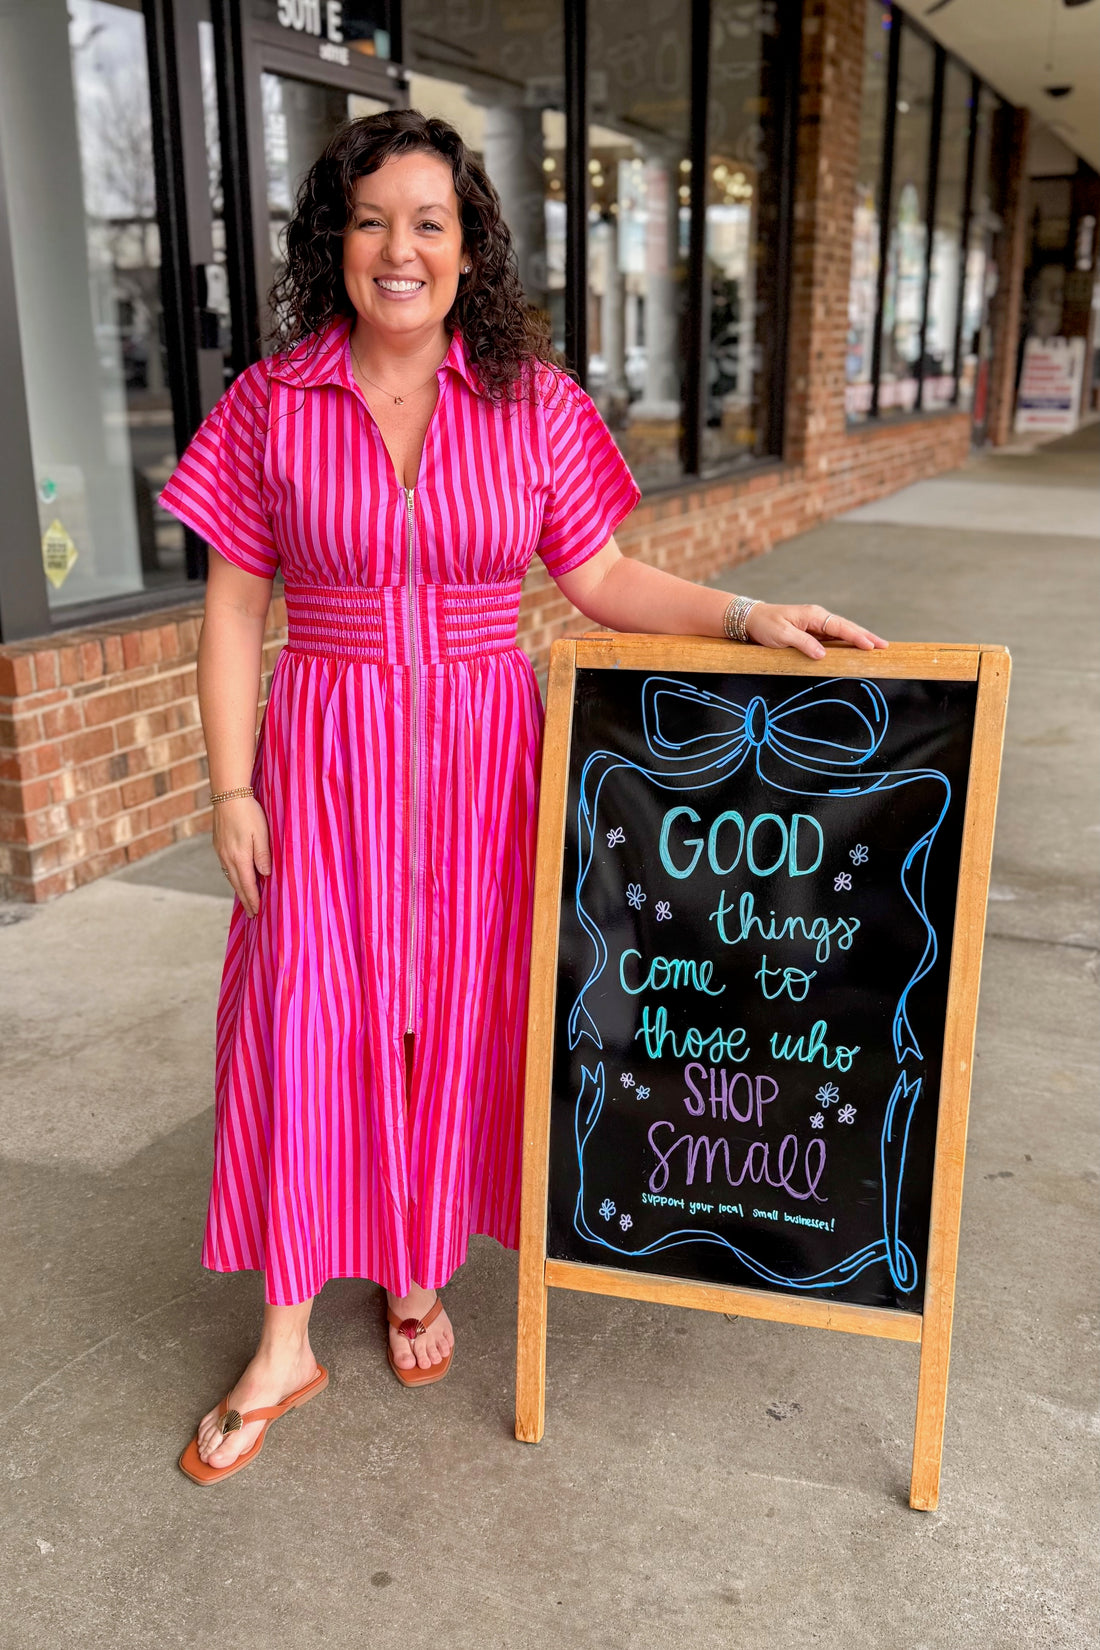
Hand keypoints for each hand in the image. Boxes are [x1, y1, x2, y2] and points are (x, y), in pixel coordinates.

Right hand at [212, 796, 270, 917]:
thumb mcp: (261, 833)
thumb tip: (266, 875)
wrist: (228, 795)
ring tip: (246, 899)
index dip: (253, 900)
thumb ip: (263, 855)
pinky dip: (233, 877)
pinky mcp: (218, 845)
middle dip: (245, 900)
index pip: (248, 885)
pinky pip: (226, 867)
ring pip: (230, 876)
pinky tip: (237, 877)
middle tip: (251, 914)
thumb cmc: (248, 812)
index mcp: (240, 857)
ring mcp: (221, 851)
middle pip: (237, 885)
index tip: (257, 913)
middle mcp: (227, 858)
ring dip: (239, 889)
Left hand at [745, 603, 887, 661]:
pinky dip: (846, 643)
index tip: (871, 645)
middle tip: (885, 647)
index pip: (840, 626)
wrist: (750, 620)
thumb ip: (803, 643)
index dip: (857, 636)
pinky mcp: (812, 633)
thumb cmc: (765, 625)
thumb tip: (823, 655)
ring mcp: (815, 625)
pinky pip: (833, 638)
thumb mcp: (781, 635)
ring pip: (842, 633)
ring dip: (859, 640)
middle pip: (847, 627)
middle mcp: (817, 618)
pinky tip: (855, 650)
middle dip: (866, 637)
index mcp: (813, 615)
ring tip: (877, 648)